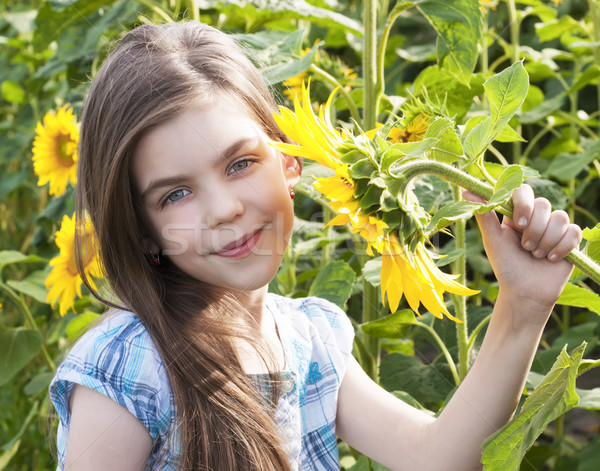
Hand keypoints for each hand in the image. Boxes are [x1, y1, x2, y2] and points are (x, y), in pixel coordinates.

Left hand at [464, 184, 581, 317]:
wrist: (525, 292)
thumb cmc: (506, 266)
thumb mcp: (493, 240)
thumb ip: (484, 215)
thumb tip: (467, 191)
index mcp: (516, 214)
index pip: (524, 191)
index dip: (524, 203)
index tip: (519, 224)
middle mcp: (536, 217)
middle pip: (544, 204)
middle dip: (534, 230)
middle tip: (525, 248)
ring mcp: (555, 228)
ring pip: (560, 217)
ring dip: (546, 241)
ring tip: (536, 256)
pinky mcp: (570, 240)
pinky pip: (574, 231)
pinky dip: (561, 247)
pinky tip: (551, 259)